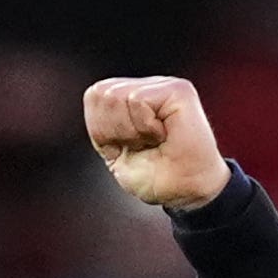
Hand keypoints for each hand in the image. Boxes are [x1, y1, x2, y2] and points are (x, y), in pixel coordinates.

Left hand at [83, 76, 230, 210]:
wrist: (183, 191)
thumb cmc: (156, 176)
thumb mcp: (113, 150)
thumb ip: (102, 121)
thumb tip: (98, 92)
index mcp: (131, 98)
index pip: (94, 96)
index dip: (101, 129)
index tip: (126, 148)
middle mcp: (147, 87)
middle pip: (102, 93)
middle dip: (114, 130)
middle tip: (142, 145)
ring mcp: (163, 86)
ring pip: (116, 95)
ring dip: (131, 130)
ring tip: (153, 140)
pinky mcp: (177, 89)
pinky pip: (137, 100)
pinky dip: (144, 127)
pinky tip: (163, 135)